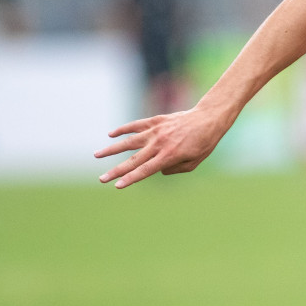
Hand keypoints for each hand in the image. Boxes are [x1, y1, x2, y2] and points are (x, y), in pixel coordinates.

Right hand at [94, 107, 230, 188]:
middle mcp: (159, 143)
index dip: (130, 179)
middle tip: (101, 179)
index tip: (117, 186)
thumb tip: (157, 170)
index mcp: (169, 155)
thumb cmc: (204, 143)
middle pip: (133, 160)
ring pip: (129, 141)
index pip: (145, 170)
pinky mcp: (156, 121)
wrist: (208, 118)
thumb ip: (174, 169)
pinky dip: (123, 129)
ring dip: (112, 149)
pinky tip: (111, 134)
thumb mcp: (193, 162)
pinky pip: (136, 125)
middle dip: (116, 171)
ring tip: (97, 155)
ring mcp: (156, 131)